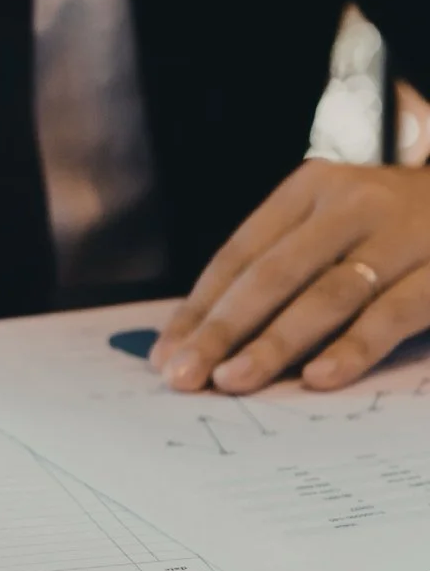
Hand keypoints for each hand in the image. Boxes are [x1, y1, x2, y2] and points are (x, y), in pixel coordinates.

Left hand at [151, 159, 429, 392]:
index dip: (199, 308)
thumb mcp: (336, 225)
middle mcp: (352, 203)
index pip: (238, 255)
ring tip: (232, 381)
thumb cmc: (397, 225)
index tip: (165, 354)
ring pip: (325, 294)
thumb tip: (198, 338)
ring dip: (274, 343)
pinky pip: (393, 313)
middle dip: (220, 331)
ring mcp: (404, 233)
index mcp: (311, 190)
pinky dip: (354, 347)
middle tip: (183, 376)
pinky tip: (319, 378)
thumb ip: (281, 268)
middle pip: (270, 275)